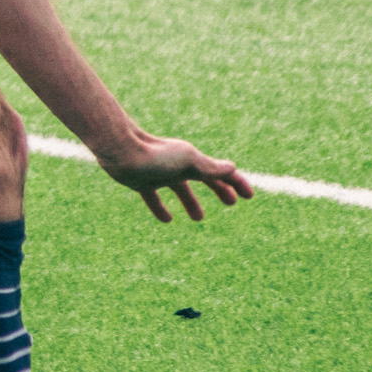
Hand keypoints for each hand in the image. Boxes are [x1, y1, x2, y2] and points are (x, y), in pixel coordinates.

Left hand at [95, 132, 252, 224]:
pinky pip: (154, 198)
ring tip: (199, 218)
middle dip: (219, 190)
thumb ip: (209, 167)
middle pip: (203, 179)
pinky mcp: (142, 183)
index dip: (236, 183)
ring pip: (180, 190)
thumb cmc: (156, 155)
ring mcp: (160, 174)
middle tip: (231, 204)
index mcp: (193, 160)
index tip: (249, 196)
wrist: (122, 152)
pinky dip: (161, 208)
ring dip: (191, 203)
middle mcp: (178, 165)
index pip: (221, 172)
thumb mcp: (188, 162)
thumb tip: (233, 168)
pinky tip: (167, 220)